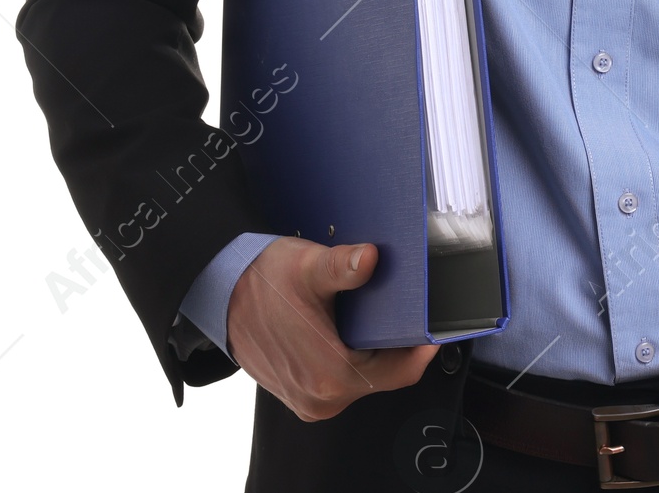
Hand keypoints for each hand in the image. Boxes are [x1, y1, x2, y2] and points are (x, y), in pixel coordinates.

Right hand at [226, 237, 438, 421]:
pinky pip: (344, 378)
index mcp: (330, 374)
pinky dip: (354, 354)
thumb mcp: (307, 267)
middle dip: (398, 342)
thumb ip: (343, 267)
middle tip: (408, 308)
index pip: (400, 372)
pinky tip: (353, 326)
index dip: (423, 347)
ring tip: (379, 313)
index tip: (438, 325)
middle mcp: (322, 397)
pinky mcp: (303, 393)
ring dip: (375, 348)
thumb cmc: (261, 283)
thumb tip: (370, 259)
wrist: (220, 296)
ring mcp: (311, 399)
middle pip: (385, 373)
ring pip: (366, 376)